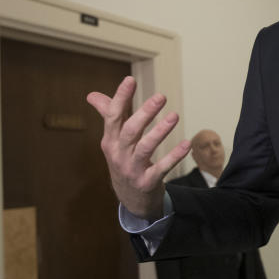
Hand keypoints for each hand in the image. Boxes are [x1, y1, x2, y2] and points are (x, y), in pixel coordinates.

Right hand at [86, 76, 189, 217]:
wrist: (130, 198)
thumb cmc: (124, 160)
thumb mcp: (114, 140)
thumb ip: (109, 116)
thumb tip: (92, 95)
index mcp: (110, 140)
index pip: (113, 116)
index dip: (120, 98)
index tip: (130, 79)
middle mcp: (118, 154)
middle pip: (130, 131)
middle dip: (144, 113)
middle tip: (161, 96)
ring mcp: (132, 169)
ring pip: (145, 148)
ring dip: (160, 132)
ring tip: (175, 116)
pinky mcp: (147, 182)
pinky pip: (161, 168)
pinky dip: (174, 156)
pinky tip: (187, 144)